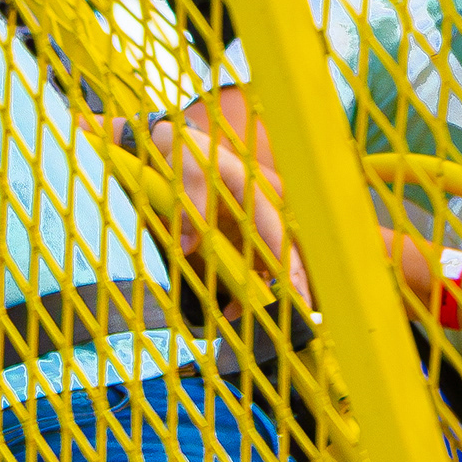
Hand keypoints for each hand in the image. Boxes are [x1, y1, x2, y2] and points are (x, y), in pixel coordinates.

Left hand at [122, 96, 311, 300]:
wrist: (168, 145)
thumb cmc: (182, 151)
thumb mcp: (186, 168)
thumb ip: (190, 202)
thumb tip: (188, 244)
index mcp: (252, 189)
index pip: (275, 230)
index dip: (285, 262)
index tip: (293, 289)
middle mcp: (256, 210)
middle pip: (283, 251)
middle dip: (291, 284)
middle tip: (293, 315)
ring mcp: (246, 225)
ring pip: (266, 264)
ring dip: (261, 292)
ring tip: (244, 317)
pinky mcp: (232, 236)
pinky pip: (245, 267)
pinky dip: (240, 289)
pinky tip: (228, 309)